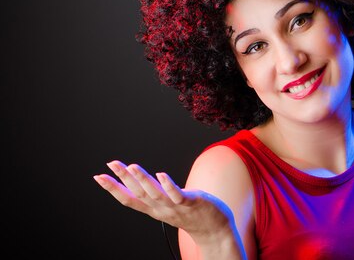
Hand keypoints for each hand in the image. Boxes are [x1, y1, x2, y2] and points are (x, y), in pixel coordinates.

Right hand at [94, 161, 239, 247]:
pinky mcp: (191, 203)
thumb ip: (153, 197)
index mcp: (154, 209)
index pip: (129, 199)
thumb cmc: (190, 215)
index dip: (113, 188)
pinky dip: (168, 186)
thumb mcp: (166, 207)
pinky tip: (161, 174)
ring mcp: (176, 207)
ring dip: (143, 180)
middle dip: (124, 178)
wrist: (214, 230)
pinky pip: (178, 195)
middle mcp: (161, 209)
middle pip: (139, 193)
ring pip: (156, 194)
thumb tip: (139, 182)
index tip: (98, 176)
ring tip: (132, 166)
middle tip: (111, 164)